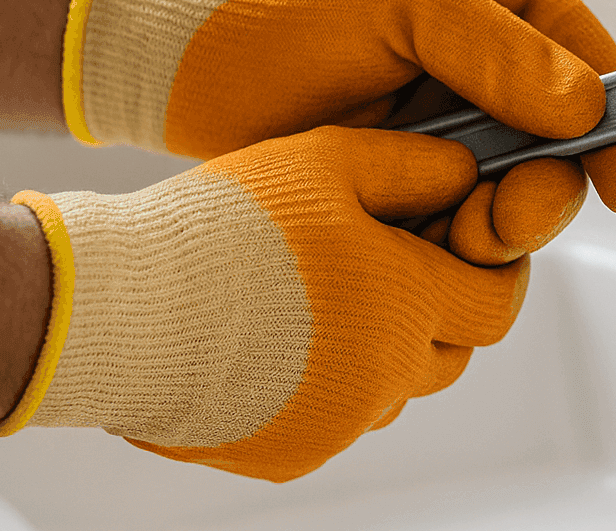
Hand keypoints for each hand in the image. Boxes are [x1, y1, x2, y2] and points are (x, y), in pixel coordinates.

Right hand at [0, 127, 525, 481]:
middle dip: (440, 307)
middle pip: (455, 347)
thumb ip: (417, 166)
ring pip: (399, 386)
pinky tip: (283, 336)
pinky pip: (341, 418)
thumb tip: (468, 176)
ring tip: (324, 295)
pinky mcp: (292, 453)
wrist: (116, 309)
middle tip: (390, 262)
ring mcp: (340, 422)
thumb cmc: (219, 230)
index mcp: (409, 300)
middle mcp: (387, 373)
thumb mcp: (329, 160)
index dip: (491, 266)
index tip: (464, 243)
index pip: (499, 299)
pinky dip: (332, 382)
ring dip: (386, 346)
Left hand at [66, 0, 615, 231]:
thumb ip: (500, 48)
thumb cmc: (288, 3)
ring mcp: (456, 130)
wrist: (189, 65)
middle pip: (567, 147)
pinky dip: (458, 245)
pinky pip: (467, 225)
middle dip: (551, 190)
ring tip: (459, 231)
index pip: (597, 65)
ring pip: (521, 195)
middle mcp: (493, 70)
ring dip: (504, 225)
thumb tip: (587, 104)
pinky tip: (425, 240)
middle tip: (512, 217)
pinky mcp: (418, 183)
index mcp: (506, 3)